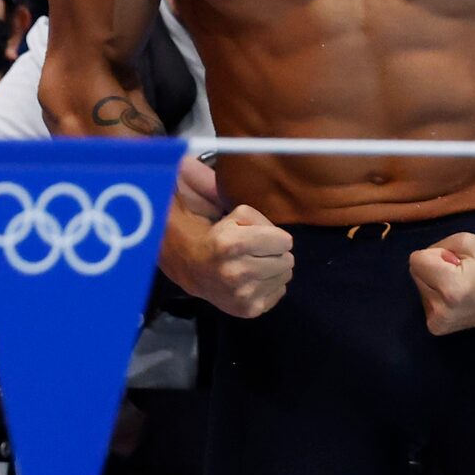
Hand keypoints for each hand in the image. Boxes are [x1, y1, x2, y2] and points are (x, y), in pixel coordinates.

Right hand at [165, 154, 292, 318]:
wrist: (186, 267)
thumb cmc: (208, 230)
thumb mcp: (220, 205)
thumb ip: (238, 198)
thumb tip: (227, 165)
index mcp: (230, 243)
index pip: (284, 241)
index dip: (270, 234)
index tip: (253, 233)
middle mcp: (237, 273)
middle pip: (288, 260)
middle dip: (272, 250)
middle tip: (252, 248)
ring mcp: (242, 295)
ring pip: (285, 276)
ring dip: (272, 267)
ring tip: (250, 262)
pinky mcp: (247, 310)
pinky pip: (279, 292)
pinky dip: (268, 284)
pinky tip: (250, 278)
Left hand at [408, 231, 474, 333]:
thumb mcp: (464, 241)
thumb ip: (436, 247)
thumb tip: (421, 261)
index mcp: (450, 287)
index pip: (416, 260)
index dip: (436, 255)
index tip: (457, 261)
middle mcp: (442, 310)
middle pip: (416, 274)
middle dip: (435, 268)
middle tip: (461, 273)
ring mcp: (441, 323)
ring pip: (420, 287)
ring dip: (436, 282)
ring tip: (462, 285)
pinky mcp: (439, 328)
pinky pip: (425, 301)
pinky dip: (436, 295)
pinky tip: (456, 297)